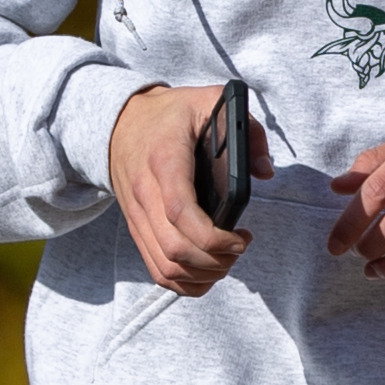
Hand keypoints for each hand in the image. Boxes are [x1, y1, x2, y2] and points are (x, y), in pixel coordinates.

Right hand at [108, 82, 272, 297]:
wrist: (120, 123)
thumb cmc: (170, 114)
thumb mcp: (209, 102)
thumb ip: (246, 129)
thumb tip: (264, 170)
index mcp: (165, 161)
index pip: (180, 212)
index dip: (214, 237)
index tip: (242, 237)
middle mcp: (145, 194)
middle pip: (175, 249)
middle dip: (216, 261)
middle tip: (240, 247)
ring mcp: (138, 216)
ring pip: (165, 267)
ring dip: (203, 274)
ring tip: (227, 258)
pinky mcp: (137, 229)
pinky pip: (156, 270)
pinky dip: (184, 282)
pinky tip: (208, 270)